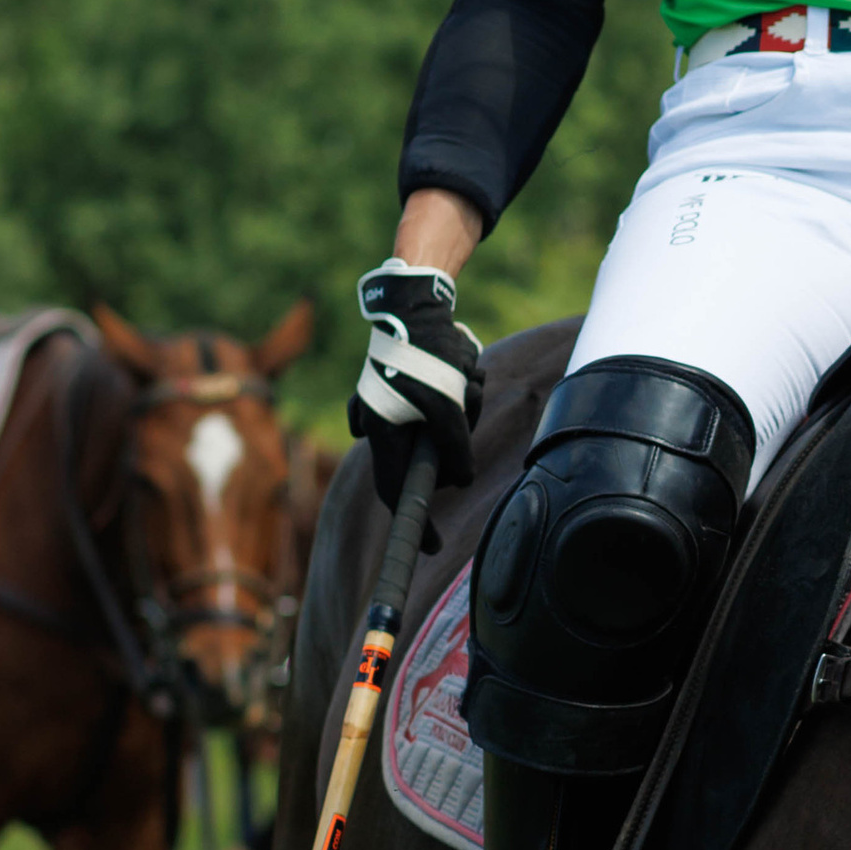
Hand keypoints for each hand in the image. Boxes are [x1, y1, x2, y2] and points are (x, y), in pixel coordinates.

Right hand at [350, 264, 484, 510]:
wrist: (415, 304)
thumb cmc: (427, 355)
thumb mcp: (448, 406)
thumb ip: (456, 450)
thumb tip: (461, 481)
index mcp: (382, 434)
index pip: (396, 494)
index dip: (416, 523)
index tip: (431, 545)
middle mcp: (382, 425)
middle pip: (430, 459)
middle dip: (459, 436)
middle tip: (469, 401)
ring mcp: (394, 408)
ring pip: (443, 431)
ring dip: (465, 406)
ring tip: (467, 376)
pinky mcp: (408, 390)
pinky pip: (444, 408)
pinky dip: (460, 394)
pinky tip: (461, 369)